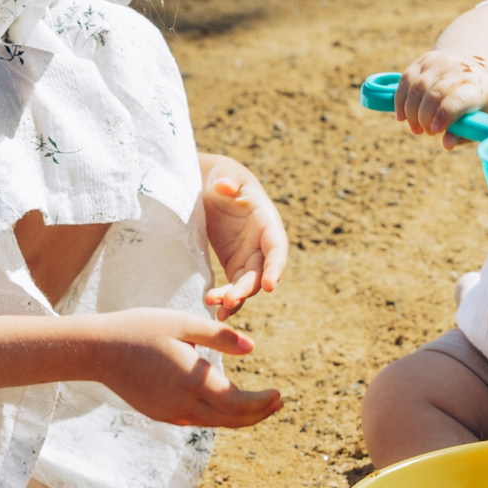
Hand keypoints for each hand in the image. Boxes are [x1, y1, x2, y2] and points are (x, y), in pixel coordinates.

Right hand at [88, 309, 282, 428]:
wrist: (98, 350)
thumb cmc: (141, 328)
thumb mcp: (182, 323)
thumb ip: (219, 336)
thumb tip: (253, 348)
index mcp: (192, 380)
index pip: (238, 403)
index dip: (262, 404)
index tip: (279, 395)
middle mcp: (183, 403)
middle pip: (231, 419)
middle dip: (258, 414)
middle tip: (278, 403)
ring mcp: (171, 412)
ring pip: (215, 423)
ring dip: (240, 417)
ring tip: (260, 406)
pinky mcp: (161, 413)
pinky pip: (197, 419)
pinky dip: (218, 415)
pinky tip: (227, 404)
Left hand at [199, 156, 287, 319]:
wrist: (211, 186)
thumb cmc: (223, 176)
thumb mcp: (225, 173)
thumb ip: (227, 179)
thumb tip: (225, 186)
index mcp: (267, 221)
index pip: (277, 248)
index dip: (276, 267)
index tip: (269, 285)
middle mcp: (262, 244)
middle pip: (261, 272)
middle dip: (247, 289)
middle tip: (229, 301)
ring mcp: (249, 257)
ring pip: (248, 285)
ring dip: (235, 299)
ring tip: (217, 309)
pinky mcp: (234, 265)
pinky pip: (234, 287)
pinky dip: (228, 301)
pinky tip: (216, 315)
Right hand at [394, 49, 487, 148]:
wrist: (477, 70)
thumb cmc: (478, 103)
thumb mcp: (479, 121)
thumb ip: (463, 134)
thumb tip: (446, 144)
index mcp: (477, 88)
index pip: (456, 101)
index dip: (442, 116)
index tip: (434, 131)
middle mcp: (459, 70)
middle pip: (433, 94)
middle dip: (423, 118)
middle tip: (424, 132)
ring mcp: (441, 62)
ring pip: (416, 87)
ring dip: (410, 111)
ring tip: (415, 127)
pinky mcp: (426, 59)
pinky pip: (406, 79)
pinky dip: (400, 100)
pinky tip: (402, 115)